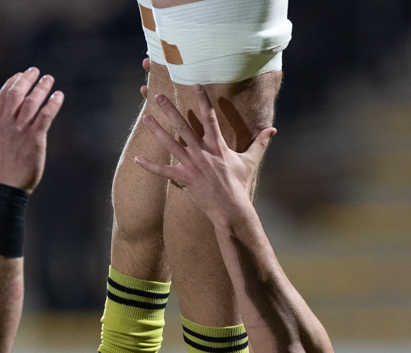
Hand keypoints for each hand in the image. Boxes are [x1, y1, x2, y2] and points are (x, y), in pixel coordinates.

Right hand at [0, 68, 63, 192]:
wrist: (7, 186)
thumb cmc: (1, 165)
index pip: (2, 96)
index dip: (12, 82)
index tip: (20, 74)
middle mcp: (6, 124)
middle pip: (16, 94)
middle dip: (26, 79)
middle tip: (36, 70)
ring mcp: (20, 131)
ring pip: (32, 102)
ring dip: (41, 88)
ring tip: (49, 79)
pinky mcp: (34, 139)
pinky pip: (45, 116)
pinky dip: (52, 104)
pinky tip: (58, 96)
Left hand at [134, 84, 275, 222]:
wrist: (231, 209)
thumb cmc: (240, 185)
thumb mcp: (250, 162)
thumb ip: (260, 143)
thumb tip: (273, 130)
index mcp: (217, 146)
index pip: (209, 117)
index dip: (201, 100)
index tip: (194, 84)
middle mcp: (202, 152)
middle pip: (183, 126)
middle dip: (170, 109)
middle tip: (157, 95)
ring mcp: (192, 165)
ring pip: (170, 144)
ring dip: (157, 130)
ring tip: (145, 117)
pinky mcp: (184, 179)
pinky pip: (163, 172)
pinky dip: (150, 166)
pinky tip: (137, 159)